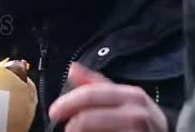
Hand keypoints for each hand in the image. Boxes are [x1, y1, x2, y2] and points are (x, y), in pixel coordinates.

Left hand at [49, 63, 167, 131]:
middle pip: (90, 117)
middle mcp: (138, 113)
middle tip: (65, 128)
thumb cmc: (141, 119)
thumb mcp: (122, 98)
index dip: (68, 102)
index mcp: (132, 95)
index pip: (92, 94)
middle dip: (72, 123)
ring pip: (96, 129)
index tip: (54, 111)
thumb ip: (97, 85)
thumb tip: (72, 68)